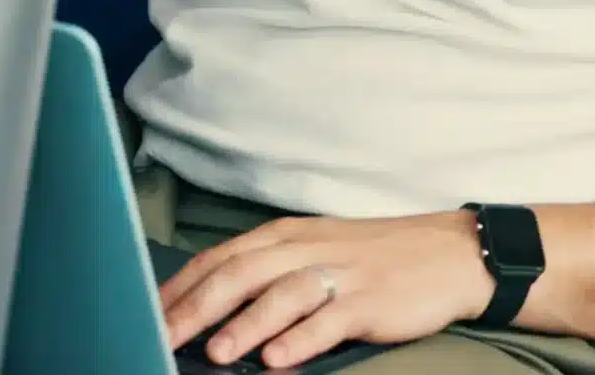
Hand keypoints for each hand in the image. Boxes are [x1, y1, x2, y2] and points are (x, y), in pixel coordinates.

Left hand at [158, 211, 493, 368]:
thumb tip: (210, 308)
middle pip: (240, 273)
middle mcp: (307, 248)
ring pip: (282, 294)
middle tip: (160, 336)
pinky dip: (303, 338)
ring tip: (215, 353)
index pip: (220, 257)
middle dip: (196, 307)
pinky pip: (331, 319)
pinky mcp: (371, 300)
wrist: (450, 253)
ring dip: (245, 324)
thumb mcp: (315, 250)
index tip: (144, 313)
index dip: (181, 286)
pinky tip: (279, 358)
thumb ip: (267, 273)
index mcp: (286, 235)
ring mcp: (340, 273)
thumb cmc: (375, 257)